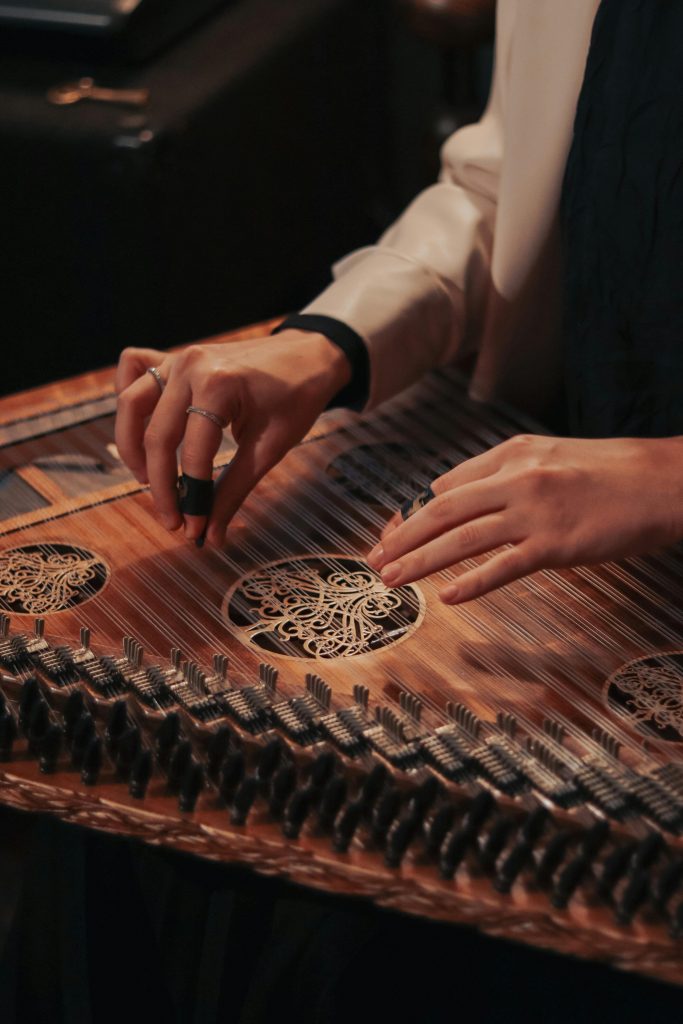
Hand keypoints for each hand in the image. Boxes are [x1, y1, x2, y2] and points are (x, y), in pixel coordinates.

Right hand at [114, 329, 350, 545]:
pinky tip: (141, 425)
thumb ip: (234, 490)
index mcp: (218, 385)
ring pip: (132, 403)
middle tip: (171, 519)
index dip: (192, 498)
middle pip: (157, 435)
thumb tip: (209, 535)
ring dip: (132, 446)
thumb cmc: (297, 397)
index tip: (193, 528)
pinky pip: (135, 368)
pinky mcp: (176, 357)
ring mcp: (179, 358)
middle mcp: (191, 367)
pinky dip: (129, 394)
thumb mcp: (270, 448)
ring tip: (146, 480)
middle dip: (160, 485)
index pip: (194, 454)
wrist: (310, 356)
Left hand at [367, 433, 682, 603]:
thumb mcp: (548, 457)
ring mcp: (535, 510)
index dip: (413, 514)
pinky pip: (504, 566)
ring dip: (420, 561)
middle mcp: (516, 477)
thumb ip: (502, 473)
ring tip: (393, 580)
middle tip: (375, 560)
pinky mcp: (557, 543)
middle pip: (442, 510)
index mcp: (511, 454)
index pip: (447, 486)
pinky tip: (447, 596)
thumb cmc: (609, 472)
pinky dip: (471, 582)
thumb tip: (456, 494)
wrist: (663, 480)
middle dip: (402, 538)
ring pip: (462, 538)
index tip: (392, 535)